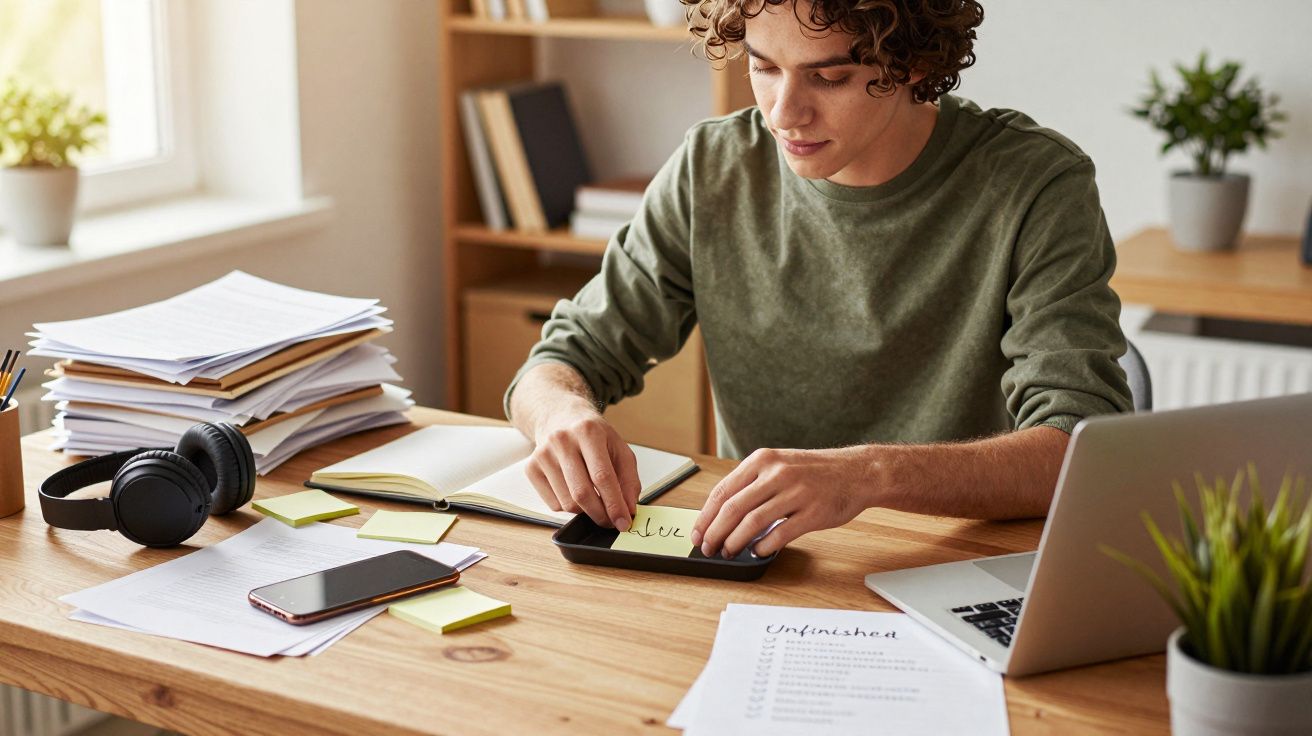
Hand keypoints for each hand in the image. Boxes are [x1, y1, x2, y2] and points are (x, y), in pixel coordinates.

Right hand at [524, 410, 639, 529]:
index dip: (614, 504)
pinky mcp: (531, 468)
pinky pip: (553, 505)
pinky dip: (569, 507)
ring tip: (594, 500)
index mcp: (588, 431)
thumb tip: (628, 510)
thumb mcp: (619, 449)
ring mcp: (543, 454)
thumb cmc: (593, 436)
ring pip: (567, 503)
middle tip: (610, 522)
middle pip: (582, 493)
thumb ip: (628, 480)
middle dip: (600, 515)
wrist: (561, 418)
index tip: (623, 523)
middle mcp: (562, 440)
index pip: (602, 476)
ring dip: (585, 511)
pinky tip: (574, 491)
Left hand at [691, 446, 880, 557]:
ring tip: (728, 552)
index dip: (705, 516)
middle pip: (733, 508)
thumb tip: (722, 515)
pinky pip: (780, 534)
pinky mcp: (813, 512)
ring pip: (752, 522)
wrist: (857, 472)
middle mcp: (776, 473)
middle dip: (715, 533)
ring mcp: (796, 492)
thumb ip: (753, 484)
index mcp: (763, 460)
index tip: (697, 533)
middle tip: (708, 548)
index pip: (722, 491)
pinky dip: (763, 546)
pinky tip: (757, 552)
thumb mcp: (779, 465)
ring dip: (735, 542)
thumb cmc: (815, 472)